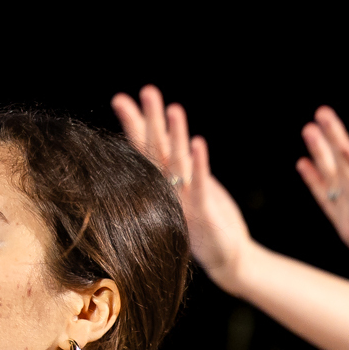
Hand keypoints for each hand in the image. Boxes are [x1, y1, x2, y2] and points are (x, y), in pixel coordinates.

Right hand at [111, 85, 253, 289]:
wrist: (227, 258)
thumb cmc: (207, 221)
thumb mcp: (190, 185)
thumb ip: (177, 162)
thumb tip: (163, 133)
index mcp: (163, 183)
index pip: (144, 147)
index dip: (134, 123)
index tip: (121, 99)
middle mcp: (168, 191)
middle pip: (155, 150)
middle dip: (150, 120)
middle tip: (147, 91)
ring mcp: (184, 202)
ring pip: (176, 163)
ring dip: (175, 135)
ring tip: (173, 109)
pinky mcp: (203, 213)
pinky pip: (200, 185)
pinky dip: (199, 163)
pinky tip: (198, 143)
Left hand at [297, 107, 348, 306]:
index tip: (342, 141)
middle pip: (346, 175)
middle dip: (333, 143)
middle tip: (321, 115)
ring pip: (332, 185)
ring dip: (320, 156)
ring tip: (309, 131)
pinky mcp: (346, 230)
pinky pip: (326, 203)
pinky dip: (314, 183)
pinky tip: (303, 163)